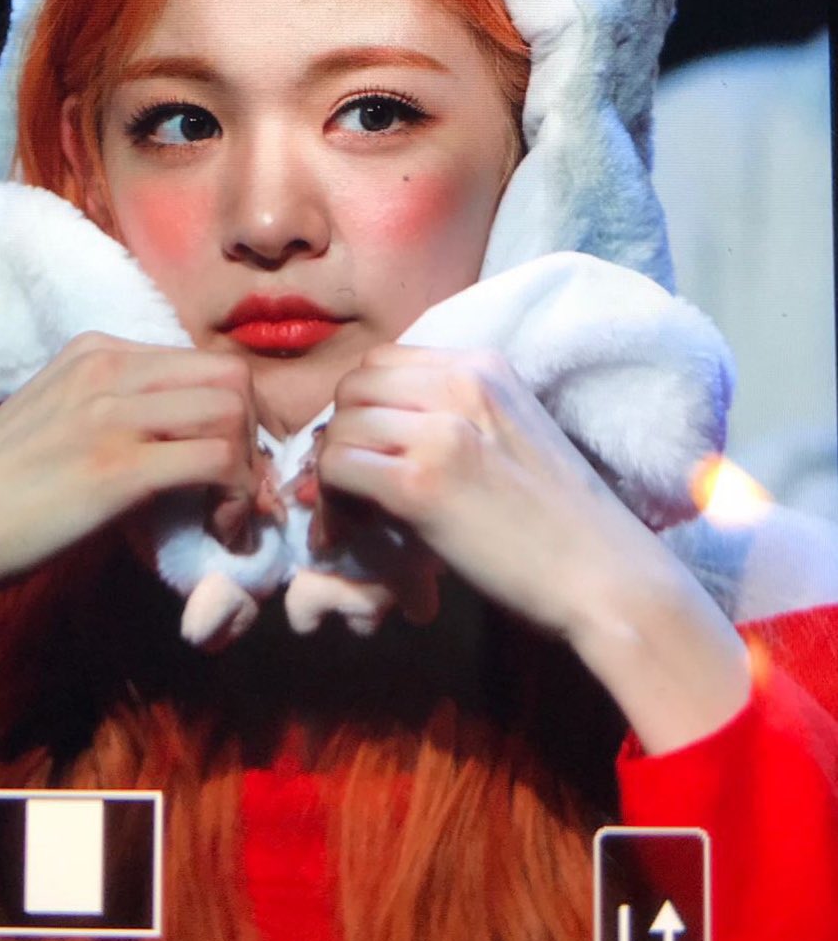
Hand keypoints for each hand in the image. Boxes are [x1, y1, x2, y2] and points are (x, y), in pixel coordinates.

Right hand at [0, 332, 262, 605]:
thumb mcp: (60, 425)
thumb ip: (118, 415)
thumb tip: (185, 442)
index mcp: (95, 351)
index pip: (203, 362)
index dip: (234, 417)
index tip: (230, 470)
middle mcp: (107, 367)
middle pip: (232, 377)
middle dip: (254, 437)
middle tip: (241, 493)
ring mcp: (111, 413)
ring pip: (233, 412)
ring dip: (248, 472)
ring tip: (229, 517)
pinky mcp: (117, 467)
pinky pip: (217, 462)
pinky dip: (235, 499)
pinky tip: (219, 531)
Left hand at [313, 343, 668, 643]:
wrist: (608, 578)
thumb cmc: (564, 523)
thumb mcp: (511, 437)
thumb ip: (453, 419)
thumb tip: (379, 437)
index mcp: (484, 366)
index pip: (384, 361)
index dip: (365, 408)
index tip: (372, 454)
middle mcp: (460, 383)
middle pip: (354, 387)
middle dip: (342, 436)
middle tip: (352, 488)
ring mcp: (439, 431)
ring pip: (339, 429)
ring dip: (332, 476)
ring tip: (354, 518)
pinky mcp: (420, 484)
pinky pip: (337, 470)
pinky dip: (333, 504)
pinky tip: (353, 533)